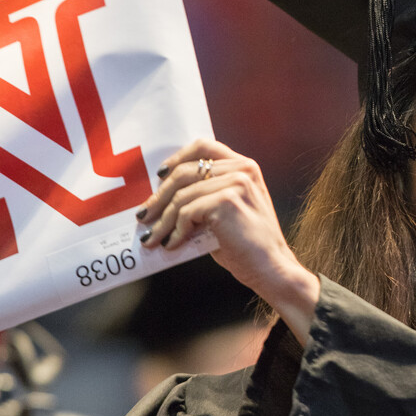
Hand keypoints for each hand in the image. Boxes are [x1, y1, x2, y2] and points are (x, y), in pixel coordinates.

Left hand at [135, 139, 319, 344]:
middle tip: (144, 215)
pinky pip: (187, 212)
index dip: (177, 158)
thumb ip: (207, 195)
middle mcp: (242, 169)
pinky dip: (175, 231)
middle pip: (185, 172)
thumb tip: (164, 198)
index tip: (159, 176)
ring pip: (181, 196)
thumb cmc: (248, 245)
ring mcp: (236, 183)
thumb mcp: (230, 210)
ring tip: (152, 237)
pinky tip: (173, 244)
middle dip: (159, 197)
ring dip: (162, 220)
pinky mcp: (227, 201)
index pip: (204, 147)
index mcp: (245, 167)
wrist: (271, 268)